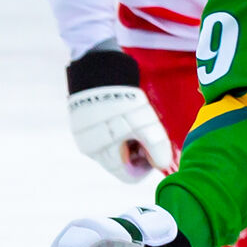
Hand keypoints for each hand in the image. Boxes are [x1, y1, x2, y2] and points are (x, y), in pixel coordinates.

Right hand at [66, 46, 173, 182]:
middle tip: (145, 132)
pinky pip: (105, 137)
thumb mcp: (146, 124)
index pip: (129, 176)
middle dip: (137, 153)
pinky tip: (122, 116)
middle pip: (121, 164)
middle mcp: (91, 150)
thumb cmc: (123, 100)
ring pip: (114, 151)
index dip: (146, 167)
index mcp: (104, 154)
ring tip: (133, 121)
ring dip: (128, 142)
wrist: (98, 70)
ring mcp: (84, 137)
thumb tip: (164, 165)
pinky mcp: (82, 124)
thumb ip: (157, 147)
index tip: (153, 150)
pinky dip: (117, 132)